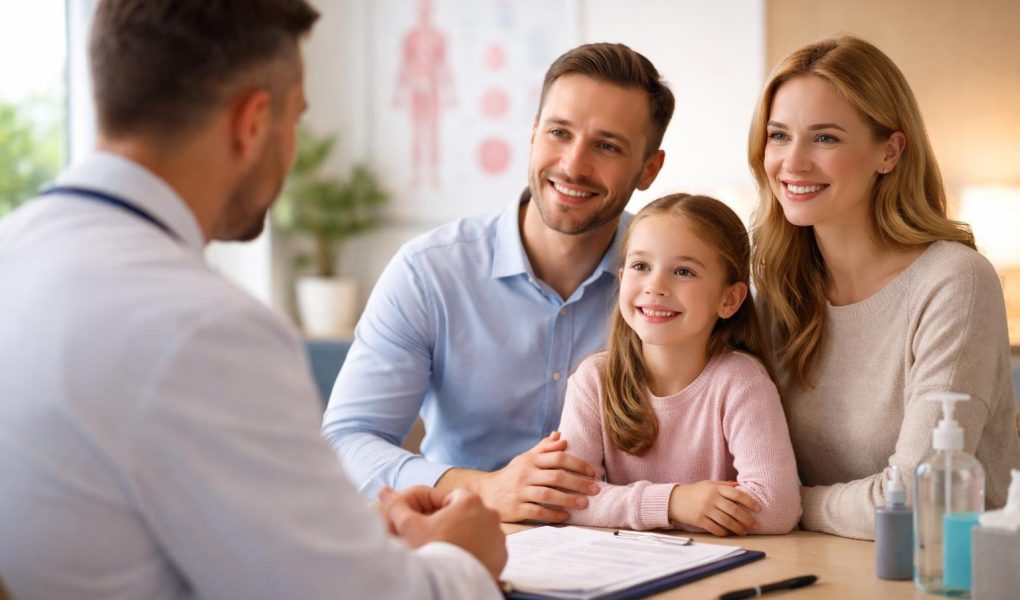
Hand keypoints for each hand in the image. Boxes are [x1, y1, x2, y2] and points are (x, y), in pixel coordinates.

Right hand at [378, 486, 506, 580]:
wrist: (450, 584)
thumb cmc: (431, 551)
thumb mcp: (409, 526)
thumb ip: (397, 505)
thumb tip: (383, 490)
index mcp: (470, 500)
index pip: (451, 496)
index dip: (437, 508)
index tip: (429, 521)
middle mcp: (490, 515)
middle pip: (467, 513)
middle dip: (453, 521)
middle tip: (438, 537)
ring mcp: (499, 536)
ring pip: (479, 530)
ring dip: (467, 536)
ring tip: (449, 549)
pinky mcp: (503, 555)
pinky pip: (489, 548)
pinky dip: (478, 551)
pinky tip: (463, 558)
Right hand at [477, 432, 599, 522]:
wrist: (486, 493)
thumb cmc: (512, 475)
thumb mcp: (525, 459)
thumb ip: (544, 448)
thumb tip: (561, 436)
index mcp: (530, 460)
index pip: (557, 458)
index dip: (577, 464)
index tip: (592, 472)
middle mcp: (525, 474)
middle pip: (556, 477)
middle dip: (578, 483)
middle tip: (596, 489)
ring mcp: (519, 492)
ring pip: (548, 495)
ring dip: (568, 500)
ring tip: (584, 504)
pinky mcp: (515, 509)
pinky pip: (537, 511)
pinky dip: (552, 514)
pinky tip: (565, 516)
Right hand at [668, 481, 759, 535]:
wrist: (674, 500)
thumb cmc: (694, 492)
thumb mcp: (708, 484)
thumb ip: (724, 485)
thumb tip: (740, 487)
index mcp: (715, 488)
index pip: (736, 494)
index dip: (749, 502)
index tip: (758, 509)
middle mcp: (711, 498)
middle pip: (734, 510)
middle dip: (746, 519)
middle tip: (755, 526)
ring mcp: (705, 510)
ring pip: (726, 521)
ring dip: (738, 528)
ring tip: (744, 532)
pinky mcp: (699, 520)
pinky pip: (715, 528)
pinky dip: (724, 532)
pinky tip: (729, 533)